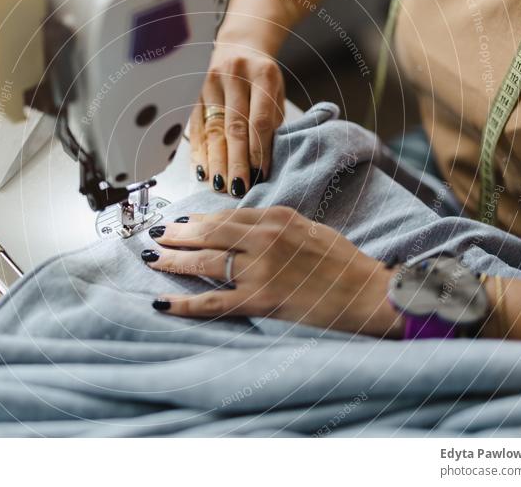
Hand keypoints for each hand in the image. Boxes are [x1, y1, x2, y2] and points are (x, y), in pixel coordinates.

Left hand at [142, 207, 402, 337]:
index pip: (226, 216)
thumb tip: (244, 230)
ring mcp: (260, 269)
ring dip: (172, 260)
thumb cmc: (344, 264)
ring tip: (151, 258)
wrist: (369, 294)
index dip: (197, 221)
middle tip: (155, 235)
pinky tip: (162, 303)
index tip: (180, 223)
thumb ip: (275, 227)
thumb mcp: (310, 229)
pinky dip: (184, 304)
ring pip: (204, 262)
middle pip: (207, 233)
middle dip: (176, 234)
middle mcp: (263, 238)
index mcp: (277, 217)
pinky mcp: (261, 300)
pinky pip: (213, 302)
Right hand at [189, 41, 284, 197]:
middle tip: (240, 188)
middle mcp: (233, 75)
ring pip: (213, 130)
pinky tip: (203, 171)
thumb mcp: (275, 91)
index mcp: (262, 73)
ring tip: (222, 186)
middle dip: (237, 162)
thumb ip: (271, 122)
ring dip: (217, 162)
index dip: (260, 150)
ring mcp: (209, 82)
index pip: (260, 119)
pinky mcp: (192, 92)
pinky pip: (196, 127)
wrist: (239, 45)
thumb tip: (261, 163)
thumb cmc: (261, 76)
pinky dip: (200, 152)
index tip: (261, 174)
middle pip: (234, 127)